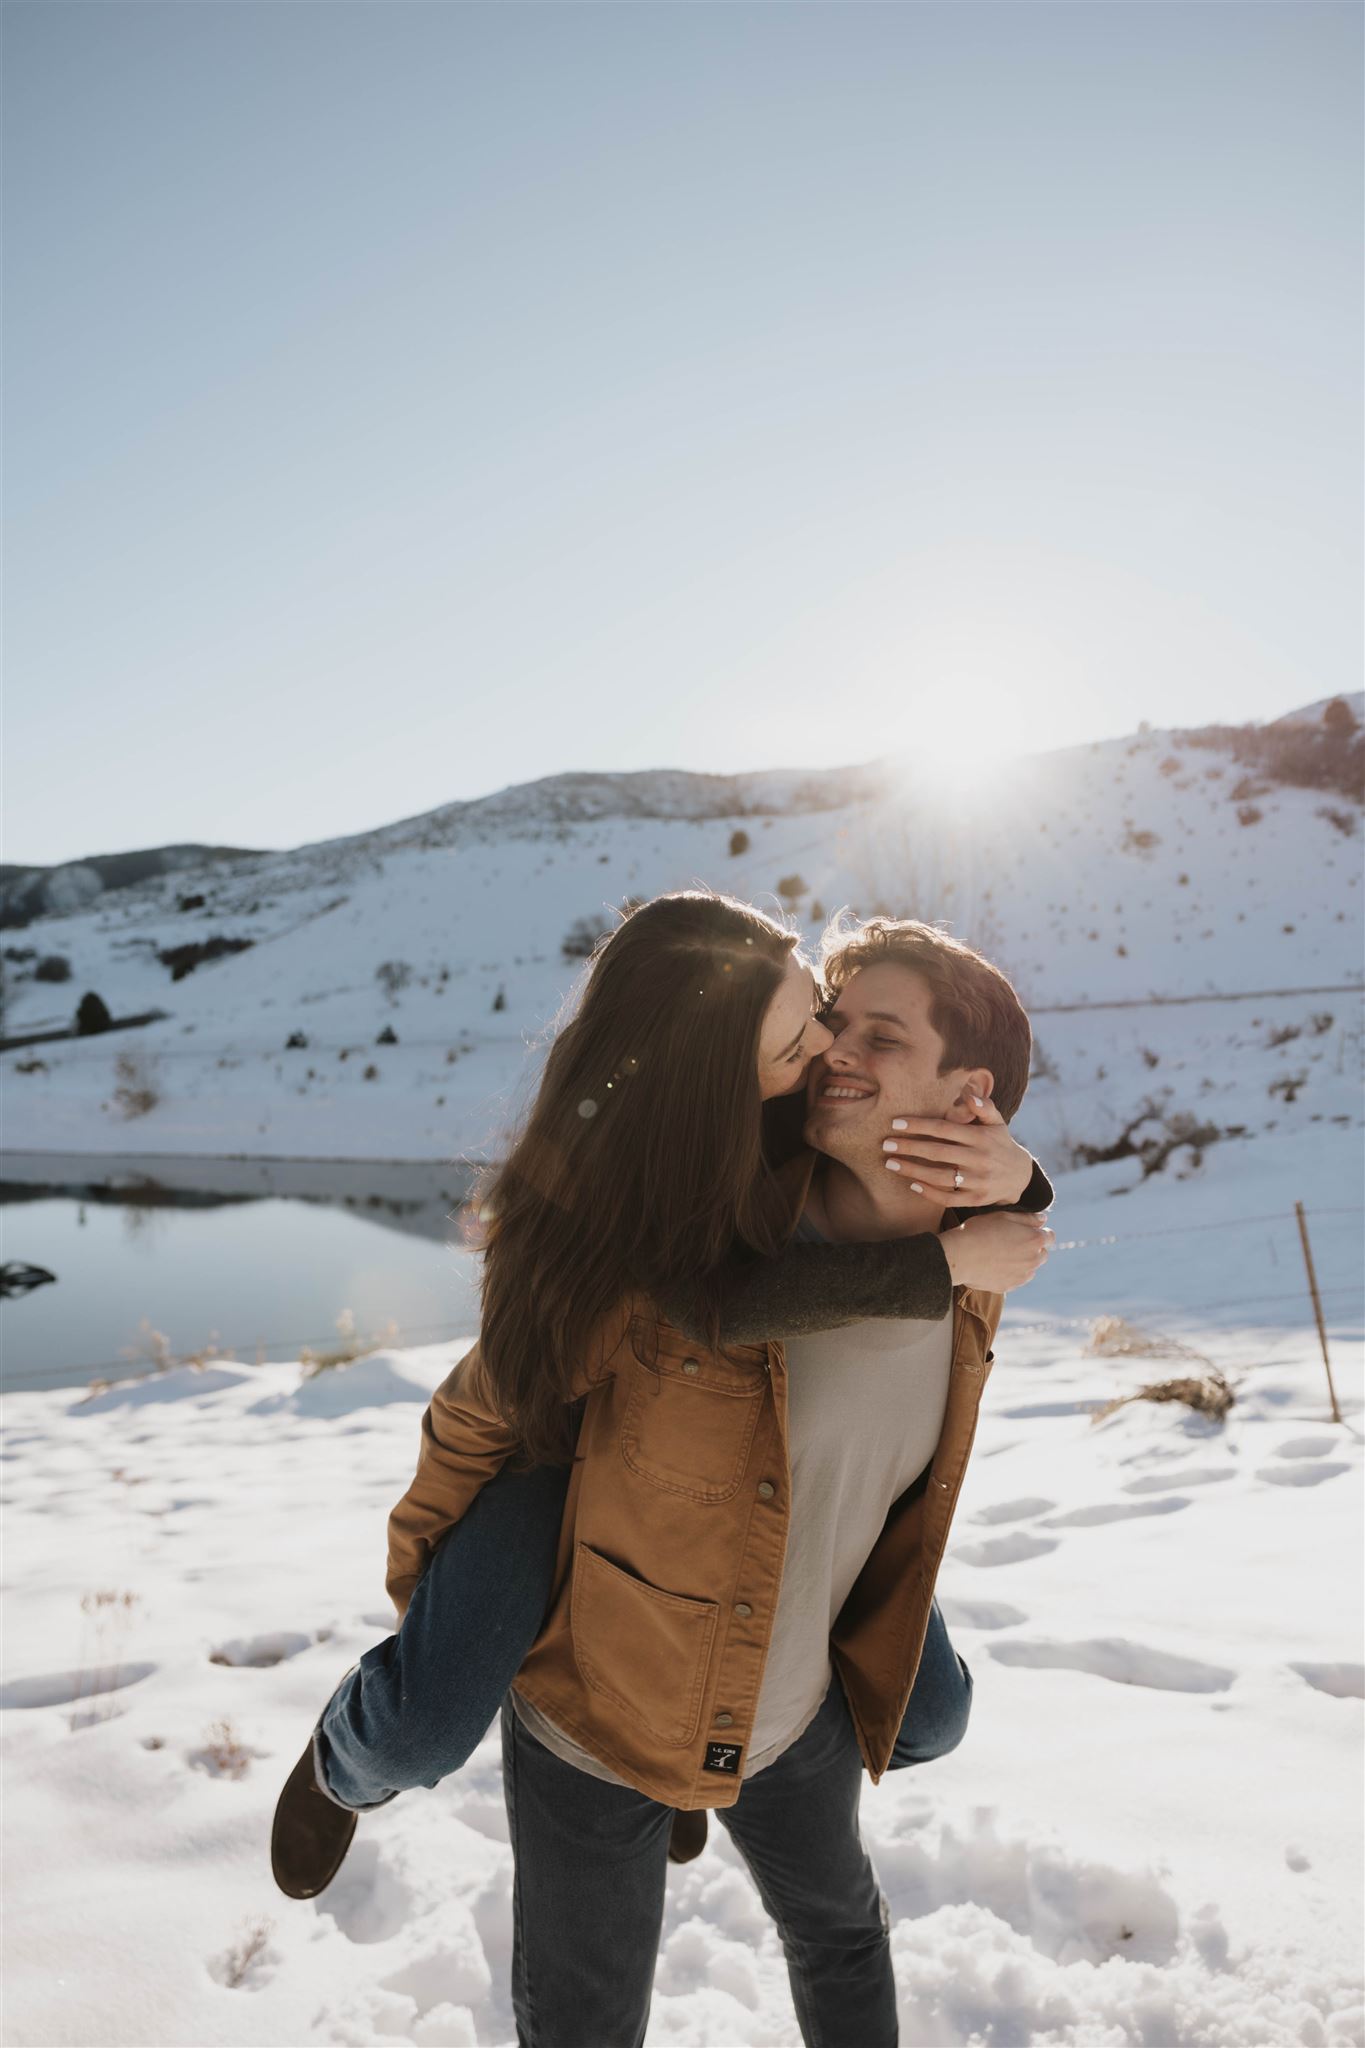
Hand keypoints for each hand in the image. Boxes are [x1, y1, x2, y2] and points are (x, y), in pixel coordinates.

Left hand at [883, 1094, 1032, 1205]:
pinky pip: (949, 1198)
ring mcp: (979, 1181)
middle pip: (938, 1152)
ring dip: (913, 1171)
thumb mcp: (997, 1122)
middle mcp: (980, 1159)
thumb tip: (969, 1093)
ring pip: (940, 1177)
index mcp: (981, 1137)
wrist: (1021, 1177)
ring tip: (890, 1164)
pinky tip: (911, 1184)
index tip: (895, 1123)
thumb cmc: (999, 1143)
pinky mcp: (976, 1199)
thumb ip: (984, 1106)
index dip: (919, 1125)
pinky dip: (929, 1193)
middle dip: (909, 1147)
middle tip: (885, 1144)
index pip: (944, 1129)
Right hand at [940, 1211, 1053, 1291]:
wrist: (960, 1256)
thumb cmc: (980, 1231)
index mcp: (1035, 1239)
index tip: (1025, 1230)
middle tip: (1011, 1242)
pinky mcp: (1010, 1286)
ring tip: (1002, 1254)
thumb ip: (1028, 1218)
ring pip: (1030, 1267)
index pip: (1049, 1236)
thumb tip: (1043, 1219)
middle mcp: (1033, 1259)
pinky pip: (1018, 1278)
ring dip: (1023, 1261)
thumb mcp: (1004, 1216)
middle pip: (1042, 1253)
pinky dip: (1012, 1272)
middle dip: (1032, 1247)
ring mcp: (1023, 1275)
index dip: (1038, 1231)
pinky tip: (996, 1265)